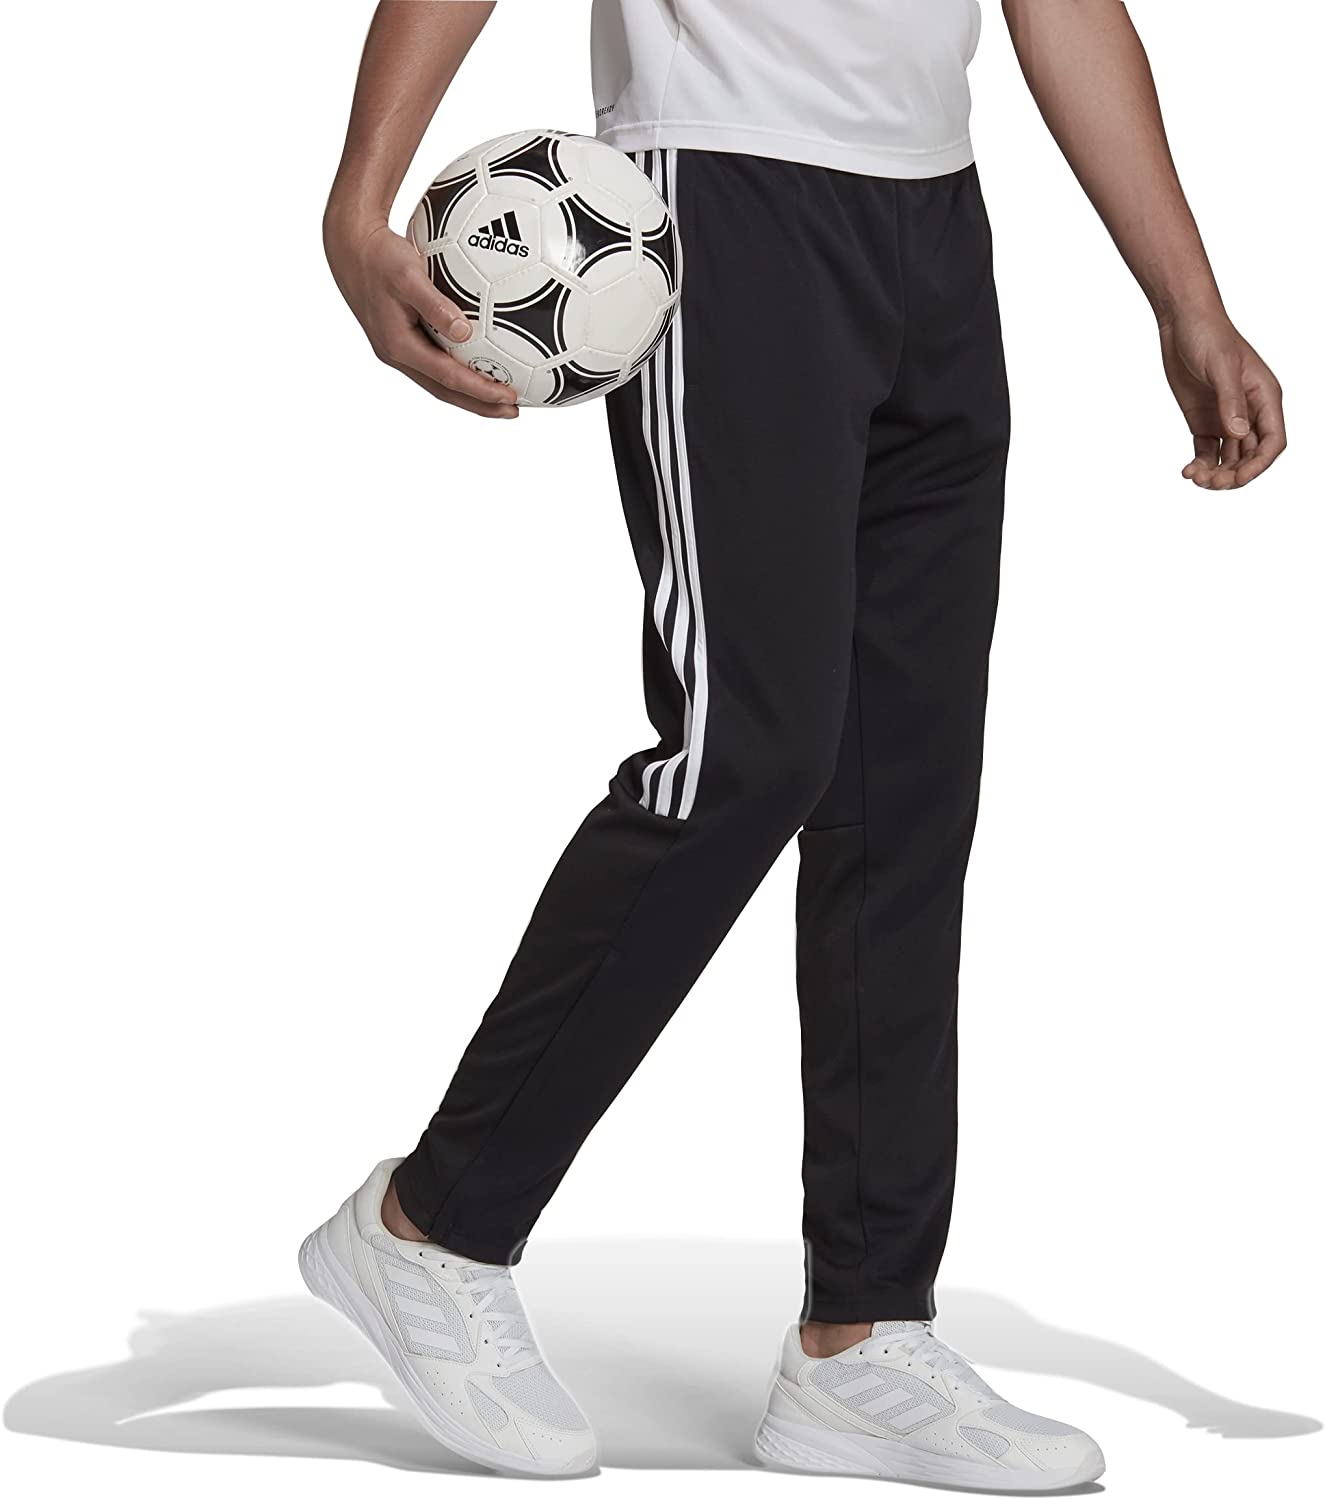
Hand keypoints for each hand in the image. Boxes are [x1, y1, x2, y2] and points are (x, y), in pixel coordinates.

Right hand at [324, 214, 517, 418]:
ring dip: (471, 394)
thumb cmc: (379, 255)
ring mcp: (399, 350)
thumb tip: (465, 331)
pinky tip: (479, 366)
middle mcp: (397, 355)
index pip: (447, 377)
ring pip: (440, 382)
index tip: (510, 395)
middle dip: (480, 405)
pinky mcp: (403, 340)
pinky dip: (459, 373)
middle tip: (513, 411)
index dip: (480, 390)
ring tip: (501, 399)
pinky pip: (436, 364)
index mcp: (398, 345)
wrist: (349, 247)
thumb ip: (435, 304)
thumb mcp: (407, 274)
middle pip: (445, 391)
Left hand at [1160, 312, 1284, 488]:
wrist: (1182, 322)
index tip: (1238, 479)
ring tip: (1195, 477)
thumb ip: (1230, 401)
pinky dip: (1200, 464)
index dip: (1260, 465)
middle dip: (1234, 474)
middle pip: (1251, 456)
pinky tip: (1187, 471)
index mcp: (1264, 397)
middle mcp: (1249, 412)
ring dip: (1216, 473)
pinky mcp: (1203, 421)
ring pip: (1229, 458)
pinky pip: (1207, 451)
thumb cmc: (1209, 335)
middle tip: (1210, 482)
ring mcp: (1226, 418)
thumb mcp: (1221, 367)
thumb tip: (1238, 434)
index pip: (1273, 441)